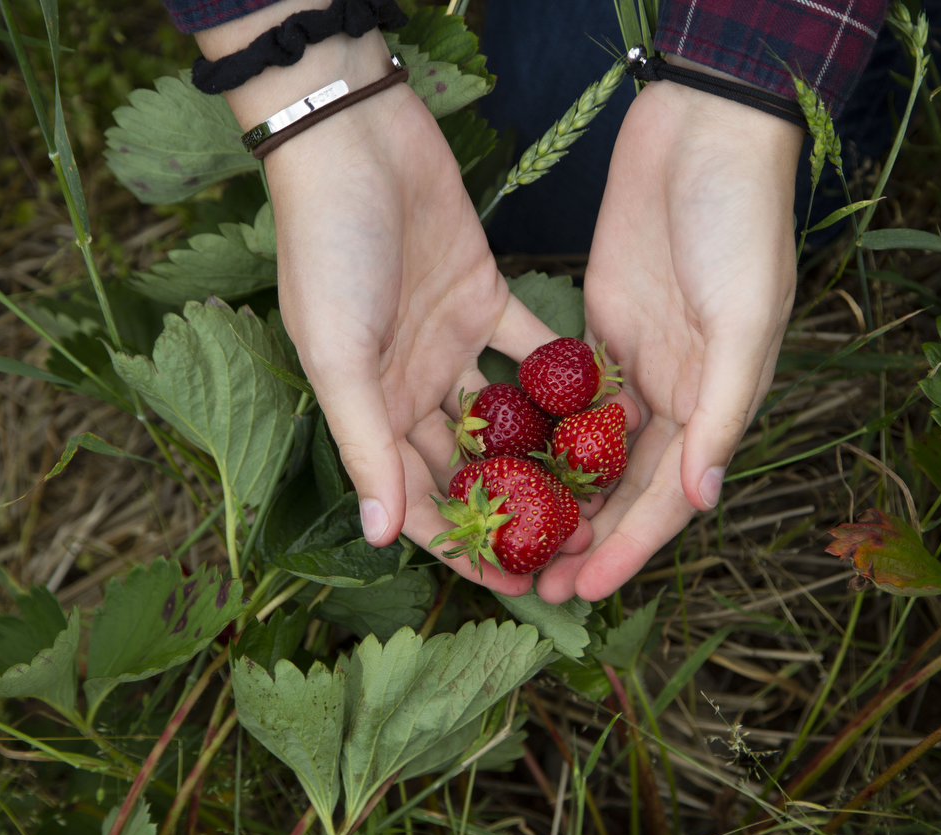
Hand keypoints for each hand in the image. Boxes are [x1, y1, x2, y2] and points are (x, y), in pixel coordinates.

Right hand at [199, 6, 582, 594]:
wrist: (353, 142)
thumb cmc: (329, 251)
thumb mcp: (339, 355)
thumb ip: (365, 443)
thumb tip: (382, 535)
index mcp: (372, 409)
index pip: (422, 497)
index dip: (465, 545)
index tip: (518, 586)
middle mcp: (414, 387)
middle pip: (473, 466)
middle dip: (519, 508)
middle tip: (578, 545)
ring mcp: (454, 346)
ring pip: (509, 417)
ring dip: (549, 452)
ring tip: (603, 491)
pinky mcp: (488, 300)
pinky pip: (534, 353)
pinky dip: (565, 379)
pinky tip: (611, 409)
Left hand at [537, 66, 804, 602]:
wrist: (704, 132)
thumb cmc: (741, 223)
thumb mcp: (744, 320)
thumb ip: (720, 411)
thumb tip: (703, 497)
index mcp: (714, 402)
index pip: (666, 497)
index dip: (627, 548)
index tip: (582, 590)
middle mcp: (673, 394)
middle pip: (622, 486)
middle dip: (582, 536)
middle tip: (532, 582)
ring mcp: (631, 363)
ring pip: (589, 449)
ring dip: (555, 494)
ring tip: (508, 536)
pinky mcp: (594, 326)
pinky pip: (562, 394)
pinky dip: (537, 429)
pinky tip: (498, 460)